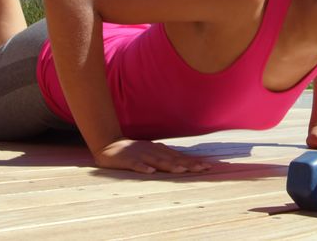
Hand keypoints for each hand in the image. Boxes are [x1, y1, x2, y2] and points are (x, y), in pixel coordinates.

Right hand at [94, 138, 211, 173]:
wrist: (109, 144)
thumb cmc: (134, 152)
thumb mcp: (152, 153)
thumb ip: (166, 158)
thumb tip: (185, 164)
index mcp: (159, 150)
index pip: (179, 157)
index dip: (193, 161)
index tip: (208, 167)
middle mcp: (153, 151)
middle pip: (173, 159)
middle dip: (188, 164)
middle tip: (203, 169)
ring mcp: (140, 155)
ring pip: (157, 161)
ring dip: (170, 166)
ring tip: (182, 170)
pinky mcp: (127, 160)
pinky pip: (136, 165)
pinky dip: (143, 168)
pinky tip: (150, 172)